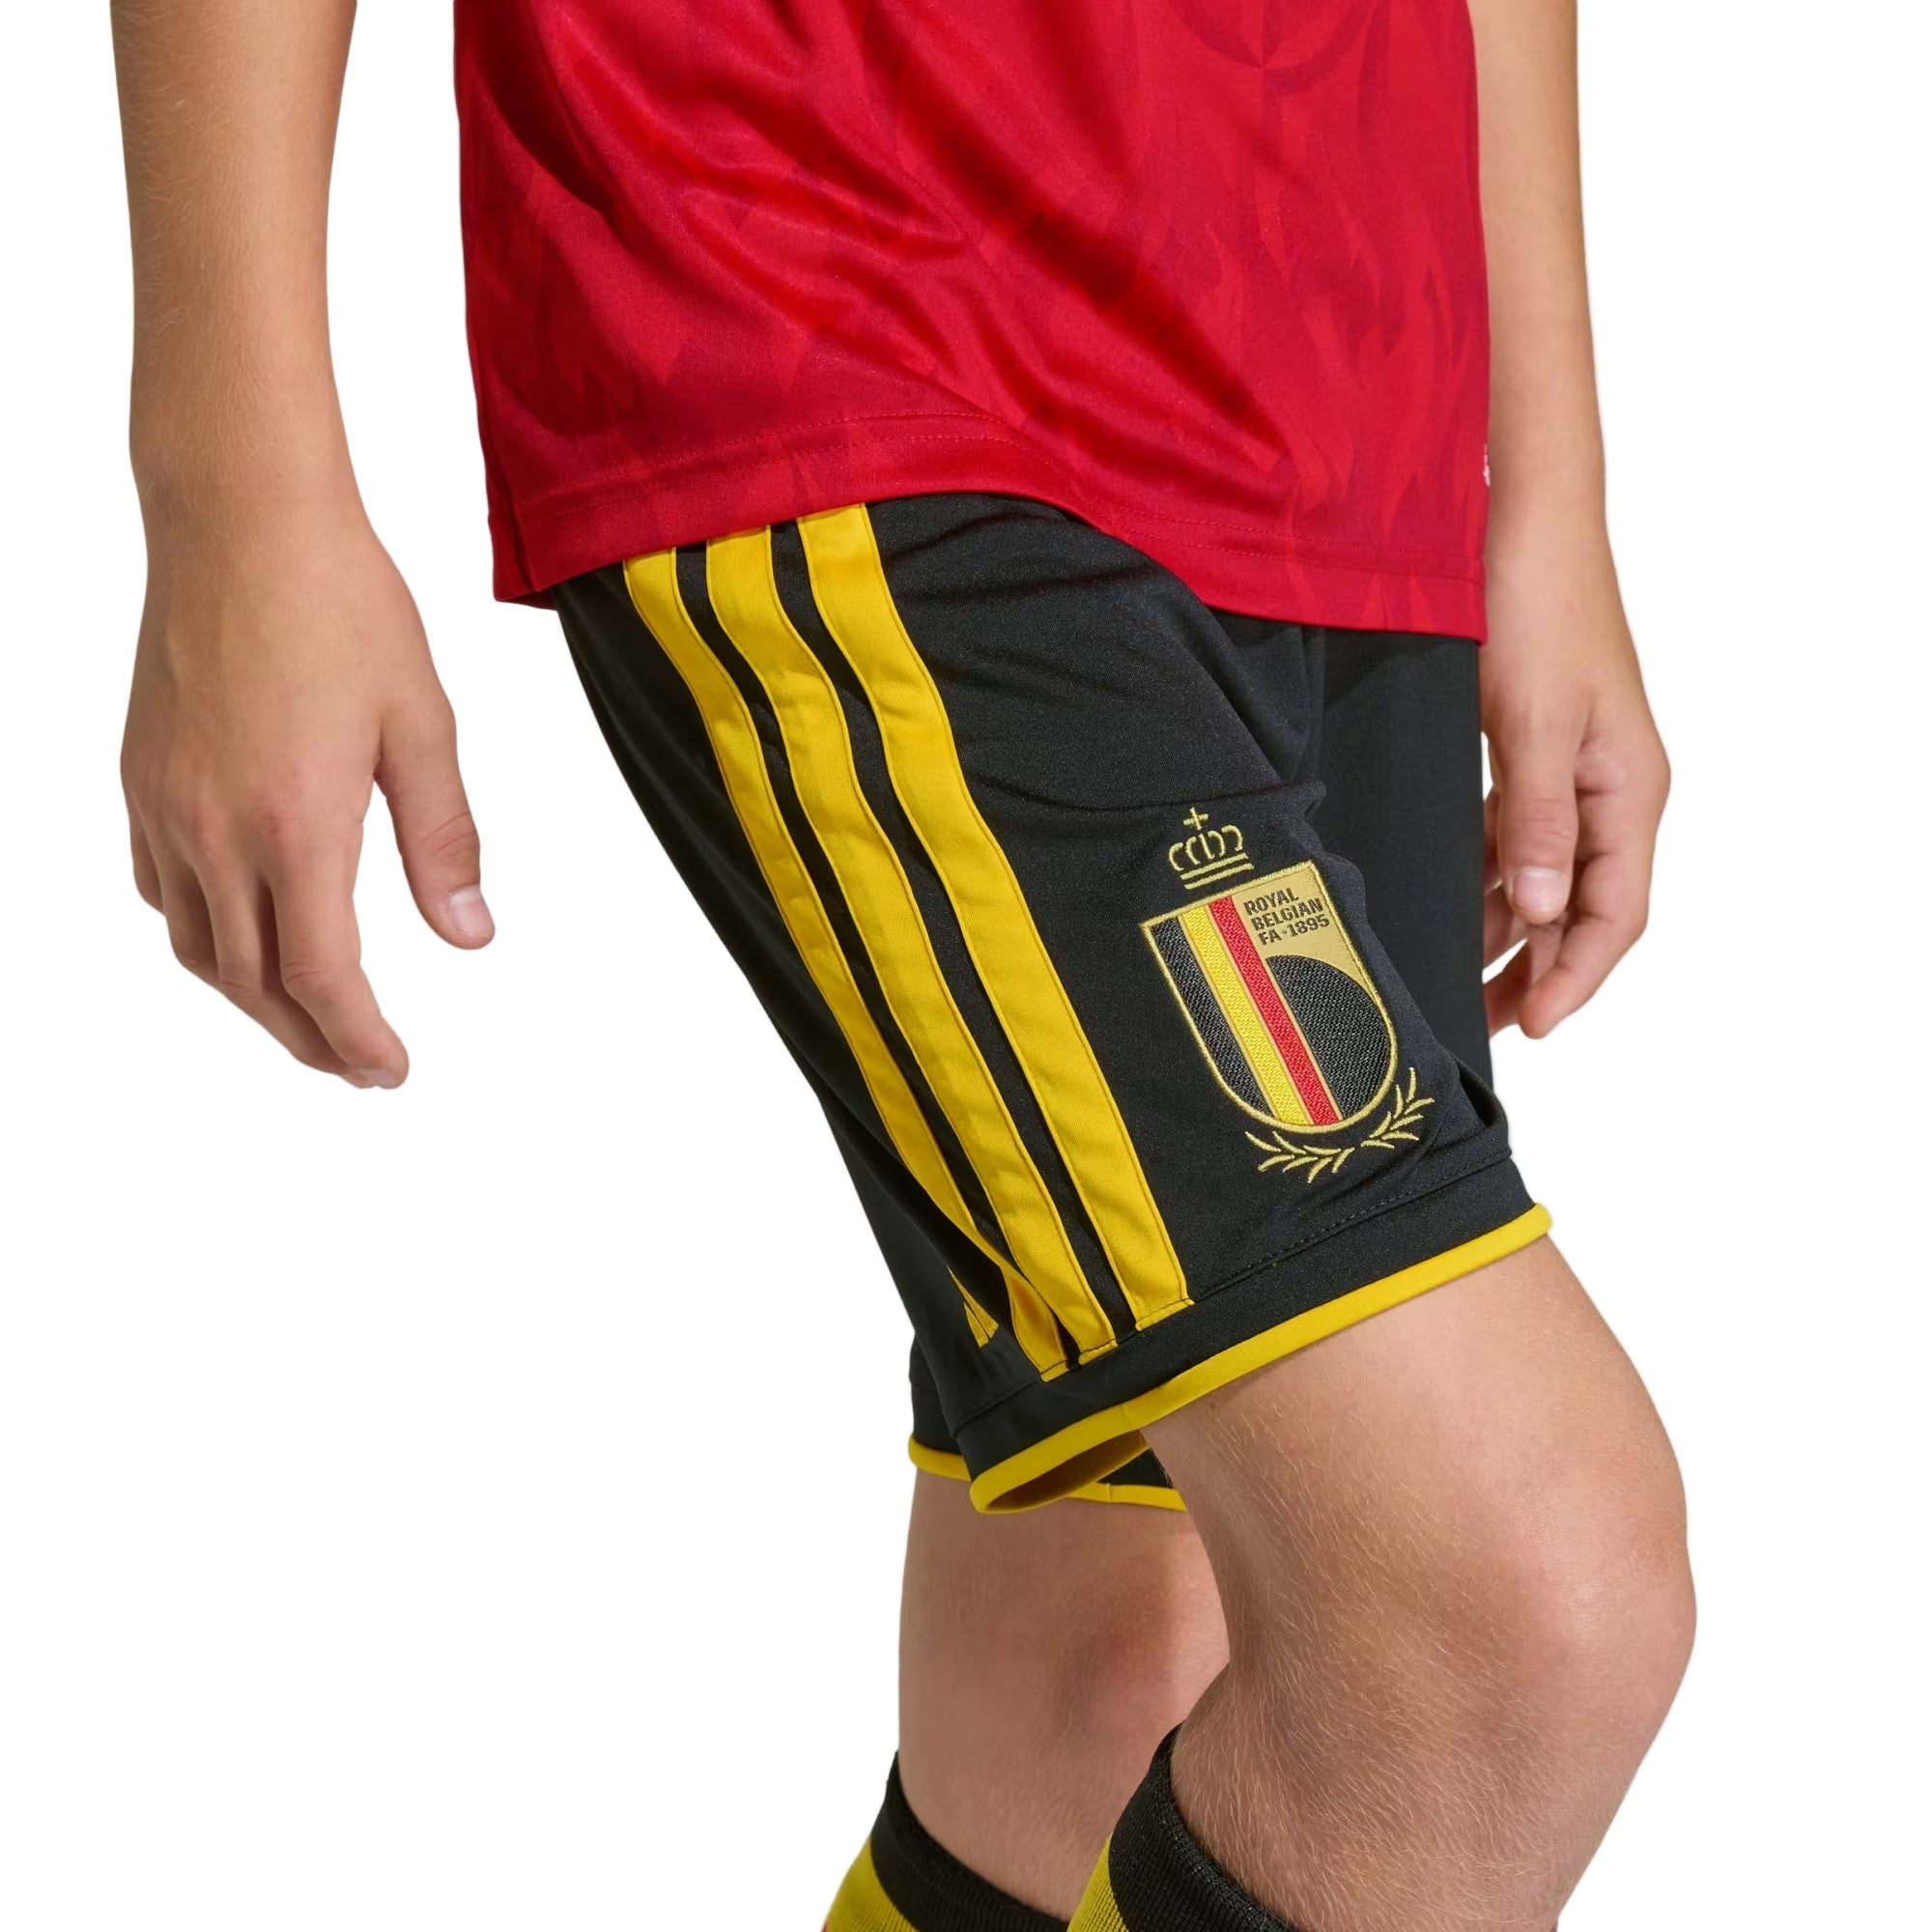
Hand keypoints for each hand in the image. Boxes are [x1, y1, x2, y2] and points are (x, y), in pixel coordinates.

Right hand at [121, 483, 491, 1087]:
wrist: (241, 519)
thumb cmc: (340, 605)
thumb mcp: (424, 726)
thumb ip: (445, 841)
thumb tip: (469, 936)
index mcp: (297, 824)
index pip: (323, 978)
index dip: (359, 1040)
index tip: (392, 1069)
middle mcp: (217, 830)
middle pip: (254, 984)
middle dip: (310, 1040)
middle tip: (359, 1066)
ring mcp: (166, 807)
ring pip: (198, 948)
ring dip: (254, 1000)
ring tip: (309, 1019)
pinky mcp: (141, 779)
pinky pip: (161, 892)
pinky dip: (203, 937)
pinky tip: (240, 933)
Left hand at [1480, 520, 1667, 1037]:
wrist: (1521, 526)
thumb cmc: (1539, 608)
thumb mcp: (1534, 723)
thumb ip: (1537, 823)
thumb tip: (1539, 912)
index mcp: (1630, 790)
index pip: (1615, 912)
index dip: (1576, 976)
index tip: (1534, 1026)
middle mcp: (1609, 790)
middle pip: (1582, 908)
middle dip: (1539, 970)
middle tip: (1486, 1023)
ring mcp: (1572, 773)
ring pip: (1544, 878)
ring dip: (1507, 930)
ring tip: (1458, 977)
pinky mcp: (1534, 754)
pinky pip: (1516, 838)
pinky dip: (1487, 877)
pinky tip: (1452, 902)